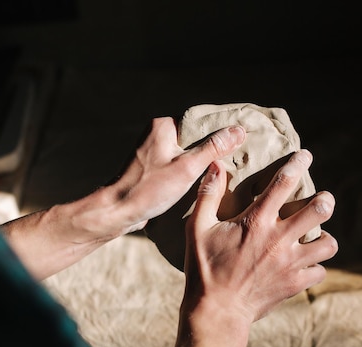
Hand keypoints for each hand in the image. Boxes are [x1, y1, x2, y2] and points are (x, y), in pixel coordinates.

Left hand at [108, 117, 245, 233]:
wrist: (117, 211)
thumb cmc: (149, 188)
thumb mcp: (188, 168)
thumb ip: (213, 148)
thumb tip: (238, 131)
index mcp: (163, 125)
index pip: (201, 120)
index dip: (222, 127)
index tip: (244, 134)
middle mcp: (157, 133)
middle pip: (195, 135)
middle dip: (215, 145)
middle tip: (240, 153)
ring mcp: (153, 150)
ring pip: (187, 150)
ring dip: (203, 159)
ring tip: (228, 166)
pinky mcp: (152, 167)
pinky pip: (178, 162)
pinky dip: (191, 169)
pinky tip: (205, 178)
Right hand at [155, 150, 336, 346]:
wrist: (216, 312)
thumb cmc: (204, 268)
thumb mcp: (197, 229)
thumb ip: (208, 196)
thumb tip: (216, 167)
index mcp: (257, 221)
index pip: (283, 183)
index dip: (297, 164)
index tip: (306, 156)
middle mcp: (279, 239)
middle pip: (319, 210)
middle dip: (325, 200)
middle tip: (322, 199)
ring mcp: (290, 263)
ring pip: (328, 244)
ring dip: (325, 237)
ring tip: (317, 236)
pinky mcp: (294, 284)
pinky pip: (319, 271)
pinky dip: (315, 267)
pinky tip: (306, 265)